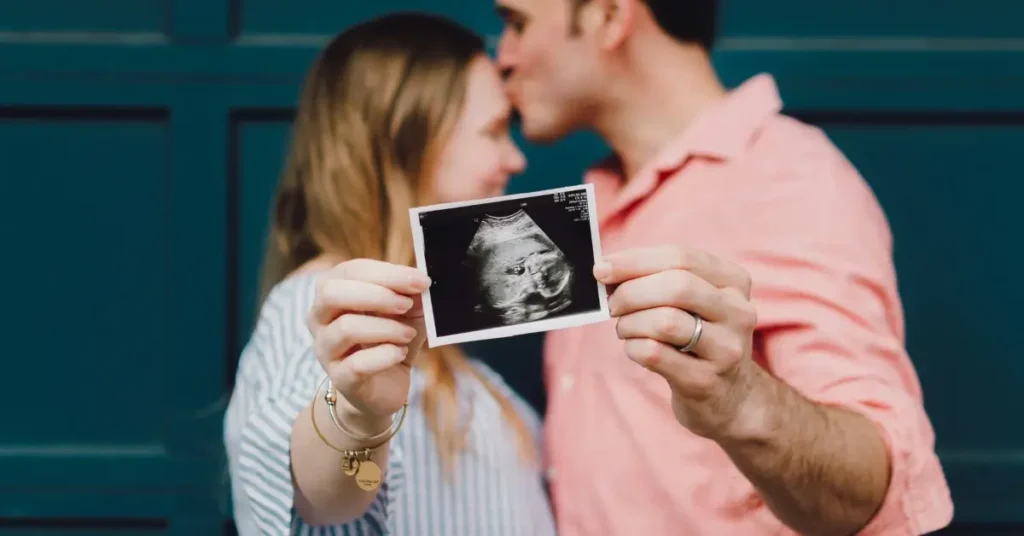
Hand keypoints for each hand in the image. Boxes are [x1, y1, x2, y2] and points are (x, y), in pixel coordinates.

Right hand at [307, 259, 431, 429]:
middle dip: (376, 295)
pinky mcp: (339, 378)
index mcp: (333, 292)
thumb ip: (412, 295)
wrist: (385, 386)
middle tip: (406, 304)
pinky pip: (357, 364)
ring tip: (408, 334)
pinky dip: (385, 355)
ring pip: (346, 328)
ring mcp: (325, 349)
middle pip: (332, 293)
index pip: (350, 271)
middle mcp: (319, 318)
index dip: (387, 273)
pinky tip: (400, 353)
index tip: (420, 281)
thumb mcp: (407, 312)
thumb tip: (421, 281)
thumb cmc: (391, 340)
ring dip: (386, 328)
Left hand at [594, 245, 761, 439]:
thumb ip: (658, 279)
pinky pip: (655, 354)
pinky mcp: (705, 380)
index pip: (681, 258)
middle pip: (676, 287)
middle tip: (612, 305)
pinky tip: (634, 348)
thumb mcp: (693, 303)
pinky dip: (633, 347)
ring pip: (665, 321)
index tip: (602, 268)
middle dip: (631, 292)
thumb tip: (607, 269)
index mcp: (734, 282)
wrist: (730, 397)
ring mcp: (726, 349)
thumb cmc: (698, 338)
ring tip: (625, 329)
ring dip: (630, 323)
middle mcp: (738, 312)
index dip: (635, 261)